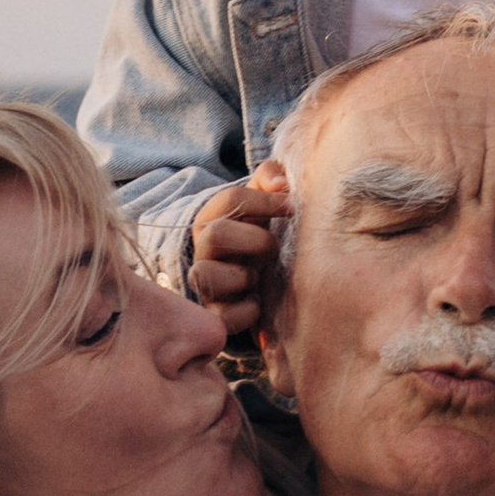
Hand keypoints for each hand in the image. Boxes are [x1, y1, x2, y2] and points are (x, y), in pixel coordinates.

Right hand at [189, 166, 290, 341]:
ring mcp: (206, 285)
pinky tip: (259, 303)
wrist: (254, 277)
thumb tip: (281, 182)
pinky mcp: (216, 315)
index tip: (292, 206)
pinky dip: (247, 311)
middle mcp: (202, 251)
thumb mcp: (263, 202)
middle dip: (255, 240)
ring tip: (260, 278)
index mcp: (212, 219)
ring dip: (244, 277)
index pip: (230, 200)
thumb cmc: (259, 233)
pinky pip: (224, 317)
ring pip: (207, 277)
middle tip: (274, 247)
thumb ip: (271, 178)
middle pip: (215, 235)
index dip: (265, 201)